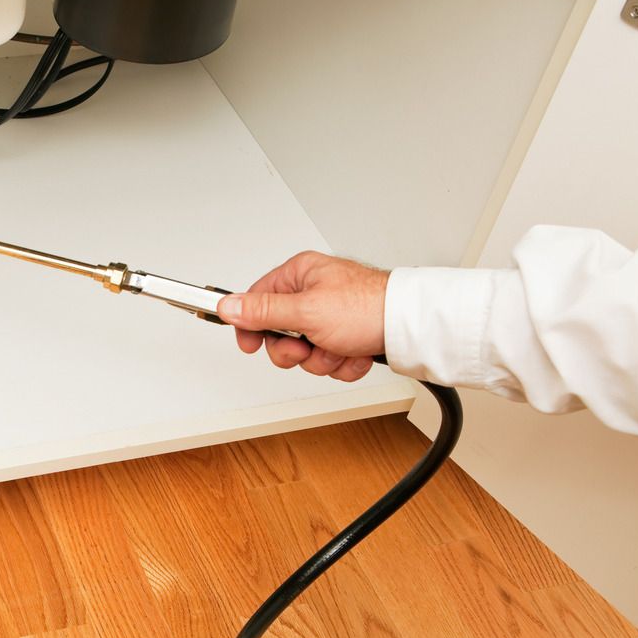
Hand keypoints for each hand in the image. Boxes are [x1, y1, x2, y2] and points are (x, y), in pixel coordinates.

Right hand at [215, 251, 388, 380]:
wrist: (410, 327)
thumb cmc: (368, 307)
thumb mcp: (305, 311)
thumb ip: (262, 311)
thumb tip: (228, 306)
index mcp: (300, 275)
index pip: (257, 300)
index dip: (251, 326)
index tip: (249, 343)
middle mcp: (314, 293)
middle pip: (280, 333)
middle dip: (297, 350)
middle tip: (308, 346)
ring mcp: (331, 316)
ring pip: (305, 352)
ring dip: (322, 358)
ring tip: (340, 347)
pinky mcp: (346, 336)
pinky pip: (329, 359)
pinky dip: (341, 362)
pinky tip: (354, 352)